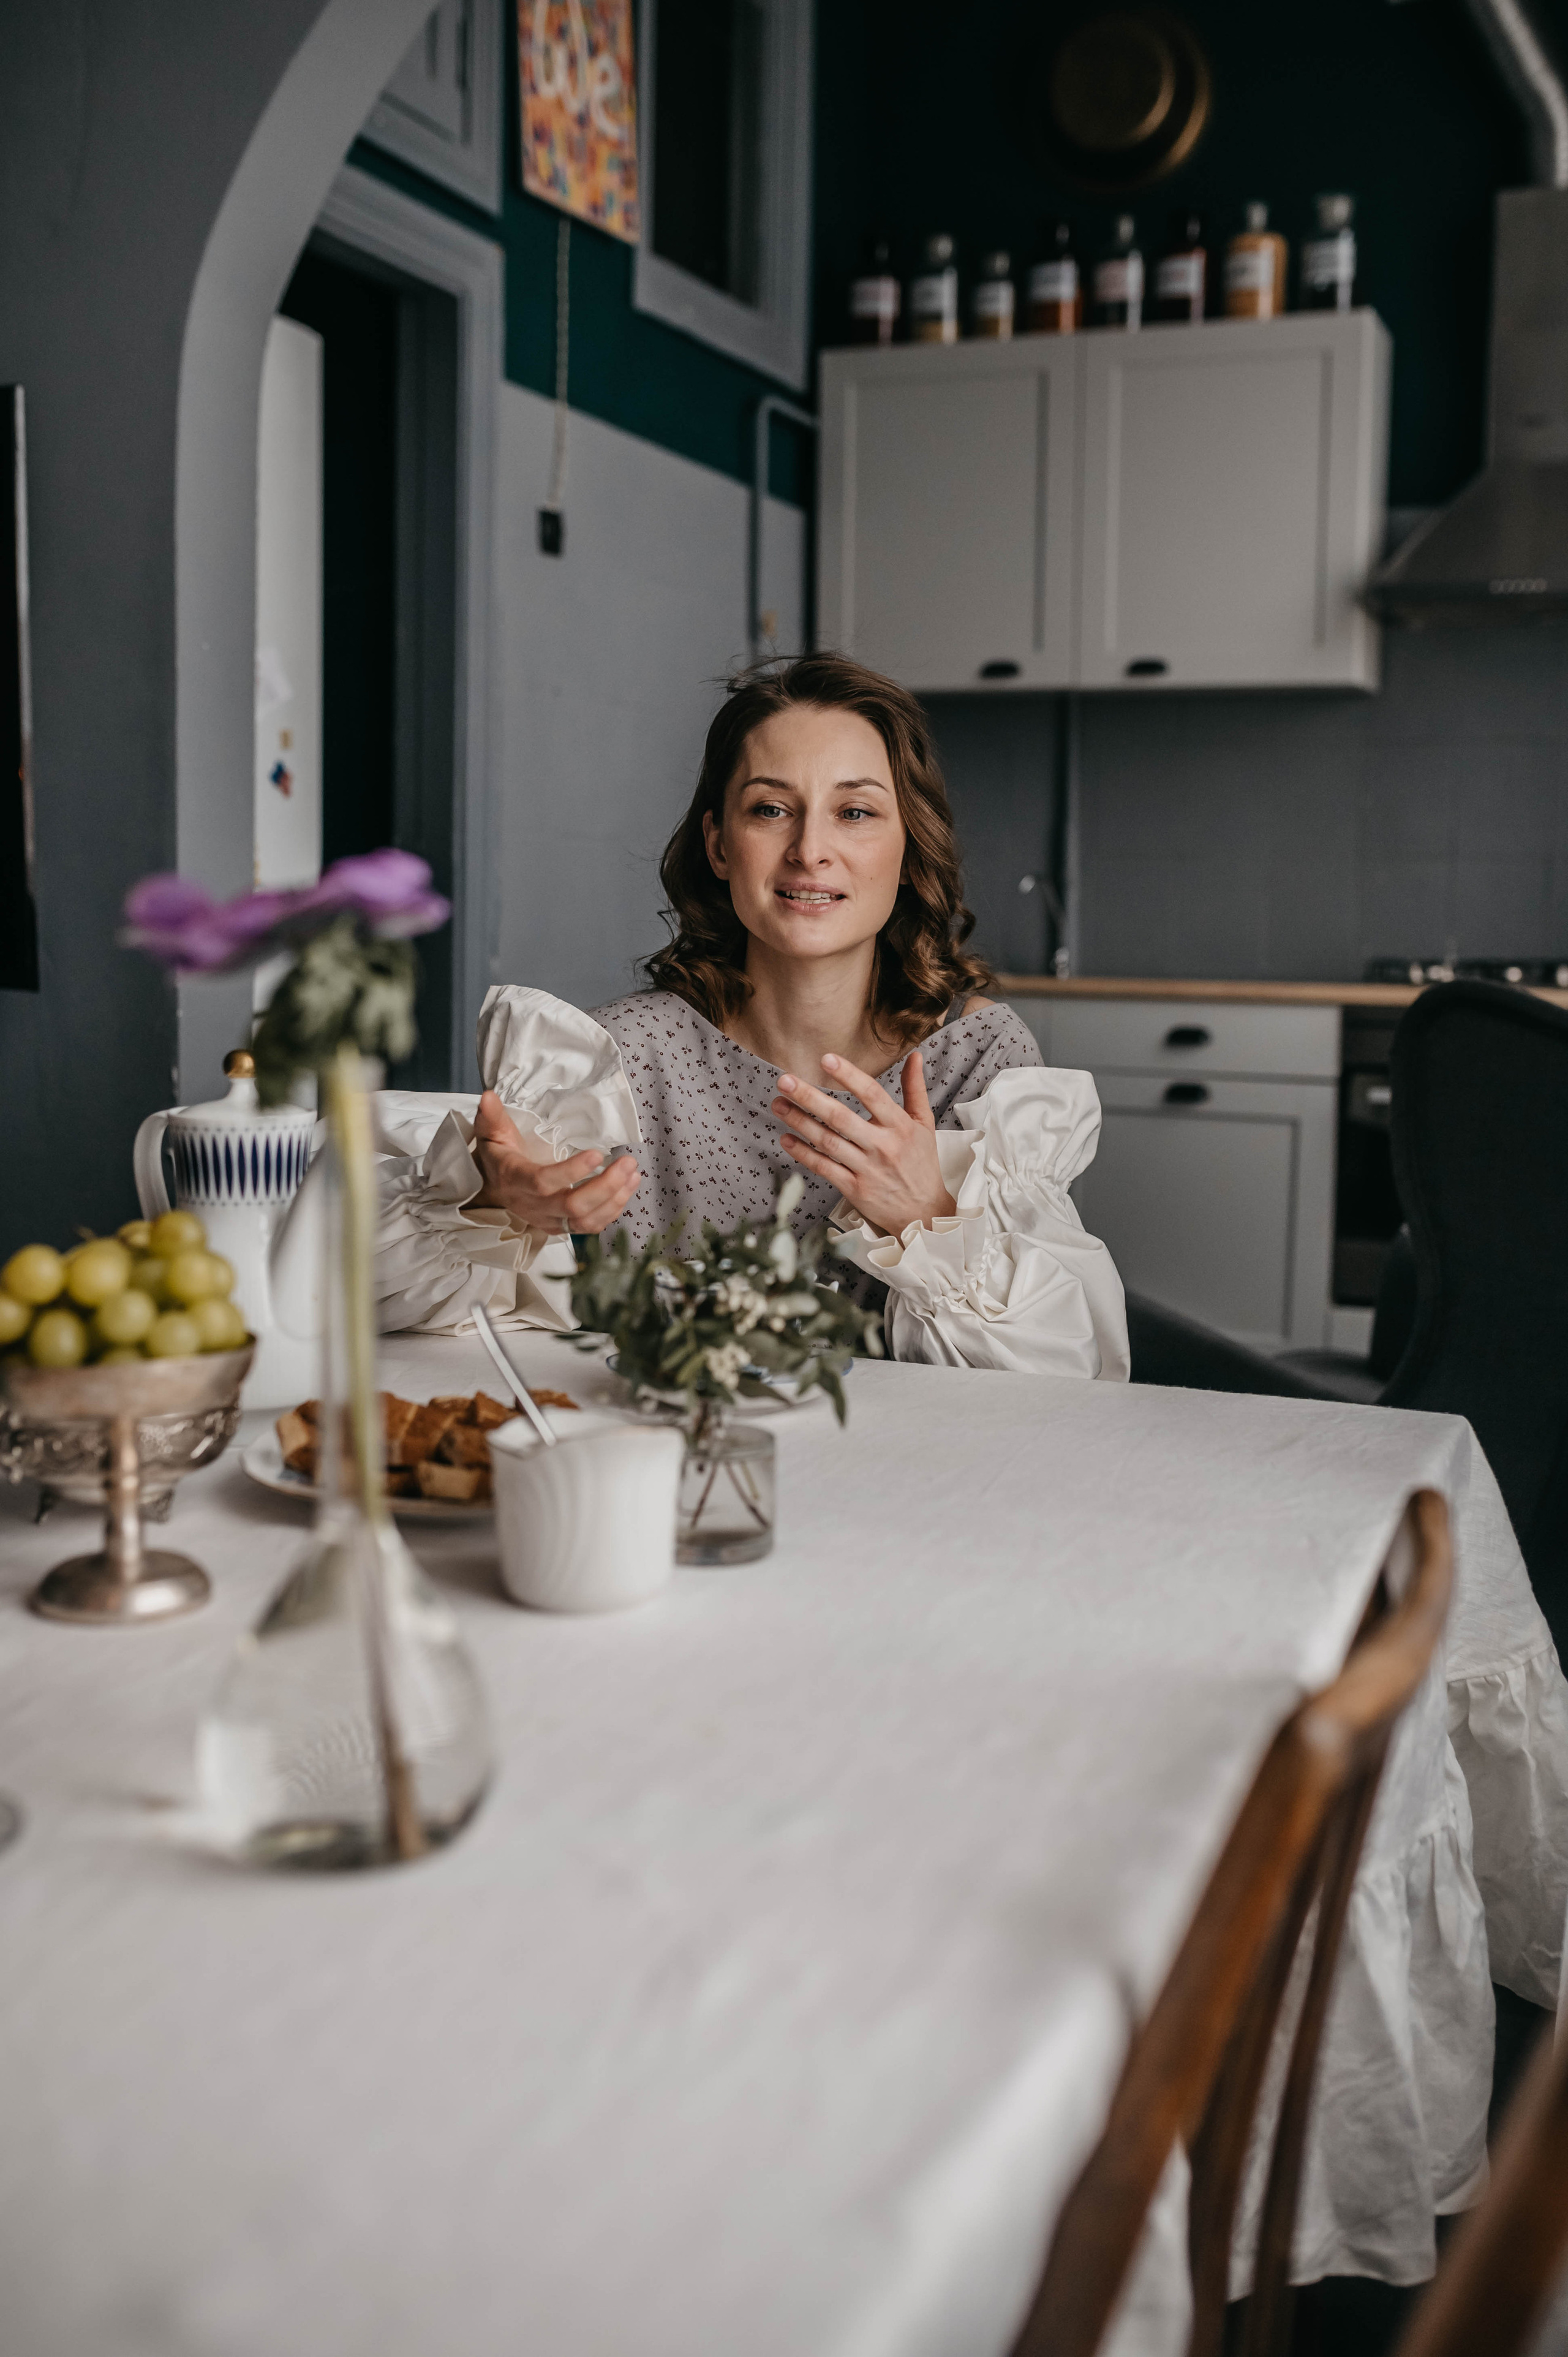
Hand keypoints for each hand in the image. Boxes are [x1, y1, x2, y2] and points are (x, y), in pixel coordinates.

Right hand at [470, 1090, 639, 1234]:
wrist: (491, 1188)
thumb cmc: (496, 1157)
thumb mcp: (490, 1134)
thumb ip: (491, 1117)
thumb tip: (488, 1095)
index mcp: (516, 1180)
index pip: (545, 1182)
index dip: (572, 1171)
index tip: (598, 1153)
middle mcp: (532, 1206)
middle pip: (573, 1207)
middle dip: (605, 1186)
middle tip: (628, 1163)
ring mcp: (547, 1220)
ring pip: (585, 1220)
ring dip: (614, 1199)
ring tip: (633, 1174)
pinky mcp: (560, 1226)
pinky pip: (589, 1226)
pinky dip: (612, 1211)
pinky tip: (626, 1189)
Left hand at [771, 1052, 955, 1237]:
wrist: (922, 1212)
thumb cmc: (921, 1164)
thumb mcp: (924, 1124)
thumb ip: (915, 1089)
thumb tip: (914, 1056)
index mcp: (900, 1127)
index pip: (872, 1094)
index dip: (849, 1076)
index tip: (826, 1059)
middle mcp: (882, 1146)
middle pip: (841, 1117)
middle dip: (809, 1097)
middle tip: (784, 1080)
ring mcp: (866, 1169)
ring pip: (827, 1141)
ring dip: (799, 1122)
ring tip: (778, 1104)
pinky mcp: (854, 1189)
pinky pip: (824, 1168)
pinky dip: (803, 1154)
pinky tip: (786, 1139)